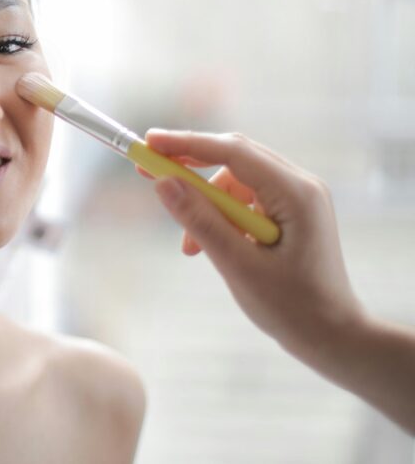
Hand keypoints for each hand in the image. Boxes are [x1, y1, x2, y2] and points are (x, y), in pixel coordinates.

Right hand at [137, 129, 364, 356]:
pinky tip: (208, 246)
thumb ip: (200, 220)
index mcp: (296, 193)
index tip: (148, 142)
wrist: (334, 338)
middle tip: (147, 171)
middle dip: (189, 165)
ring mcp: (298, 198)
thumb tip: (162, 183)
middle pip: (235, 157)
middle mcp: (301, 186)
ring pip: (236, 181)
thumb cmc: (292, 308)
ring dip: (205, 205)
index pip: (233, 152)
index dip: (187, 144)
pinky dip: (220, 216)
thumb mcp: (238, 265)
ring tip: (191, 247)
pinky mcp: (291, 212)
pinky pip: (245, 198)